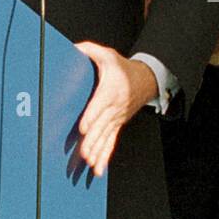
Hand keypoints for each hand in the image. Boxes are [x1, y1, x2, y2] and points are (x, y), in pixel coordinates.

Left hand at [72, 41, 159, 174]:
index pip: (100, 105)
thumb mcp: (106, 54)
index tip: (84, 128)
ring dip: (98, 152)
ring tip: (90, 164)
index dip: (92, 117)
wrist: (145, 79)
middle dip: (92, 141)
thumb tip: (72, 48)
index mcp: (110, 90)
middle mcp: (114, 107)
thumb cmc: (121, 68)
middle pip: (102, 126)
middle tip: (83, 153)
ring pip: (106, 137)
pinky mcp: (117, 126)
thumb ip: (88, 50)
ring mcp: (116, 119)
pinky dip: (104, 157)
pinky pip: (111, 143)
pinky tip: (98, 170)